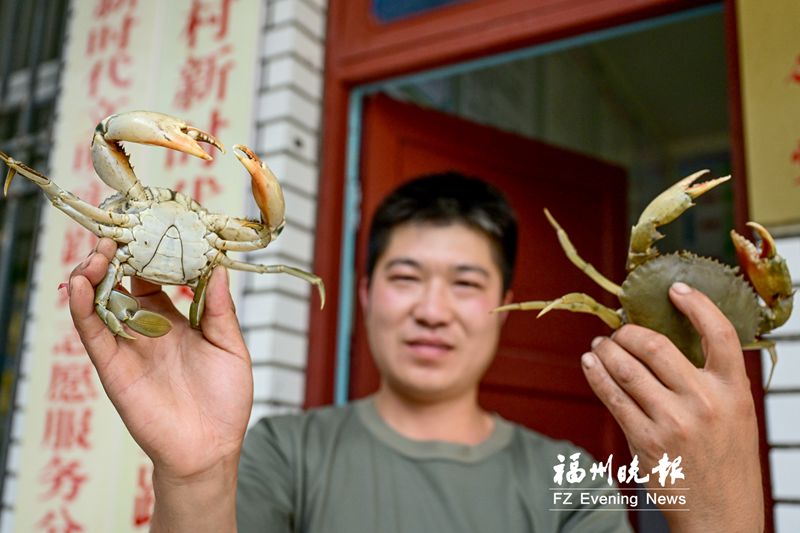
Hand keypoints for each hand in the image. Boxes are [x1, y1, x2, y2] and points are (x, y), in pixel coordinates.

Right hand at [68, 238, 253, 481]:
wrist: (211, 447)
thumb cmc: (226, 398)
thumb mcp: (230, 345)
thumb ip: (219, 308)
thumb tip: (218, 266)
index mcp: (177, 321)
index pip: (158, 278)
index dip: (153, 253)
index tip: (153, 225)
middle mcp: (149, 329)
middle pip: (124, 284)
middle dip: (119, 257)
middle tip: (119, 232)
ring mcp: (129, 346)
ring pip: (101, 303)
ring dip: (95, 275)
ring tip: (98, 251)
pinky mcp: (113, 368)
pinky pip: (93, 334)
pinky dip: (84, 308)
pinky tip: (83, 284)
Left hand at [582, 282, 762, 532]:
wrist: (722, 515)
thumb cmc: (725, 459)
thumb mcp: (735, 413)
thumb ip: (710, 379)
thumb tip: (665, 340)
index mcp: (733, 390)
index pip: (720, 333)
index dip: (697, 304)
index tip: (676, 289)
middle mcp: (704, 402)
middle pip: (655, 345)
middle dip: (627, 332)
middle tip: (617, 331)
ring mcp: (673, 422)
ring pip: (626, 368)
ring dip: (605, 350)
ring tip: (599, 345)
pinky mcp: (645, 441)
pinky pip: (612, 396)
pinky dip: (596, 374)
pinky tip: (590, 363)